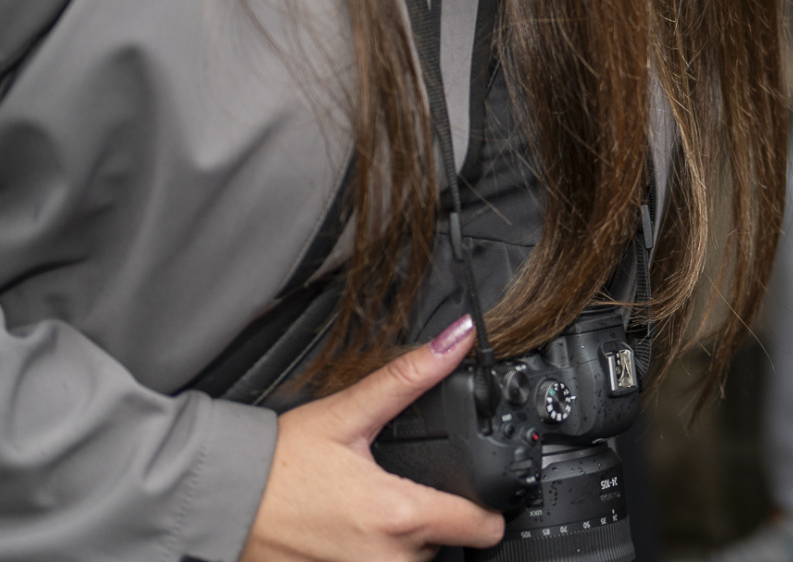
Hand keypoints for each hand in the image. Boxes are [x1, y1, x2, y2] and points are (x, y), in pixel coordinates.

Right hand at [240, 315, 504, 561]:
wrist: (219, 505)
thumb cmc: (276, 466)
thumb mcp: (346, 415)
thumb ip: (408, 379)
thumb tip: (458, 338)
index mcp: (398, 516)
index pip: (482, 527)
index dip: (488, 505)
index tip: (479, 489)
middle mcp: (385, 560)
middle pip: (447, 544)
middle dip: (434, 518)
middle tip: (399, 487)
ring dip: (401, 541)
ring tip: (367, 508)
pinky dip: (372, 554)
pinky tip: (348, 530)